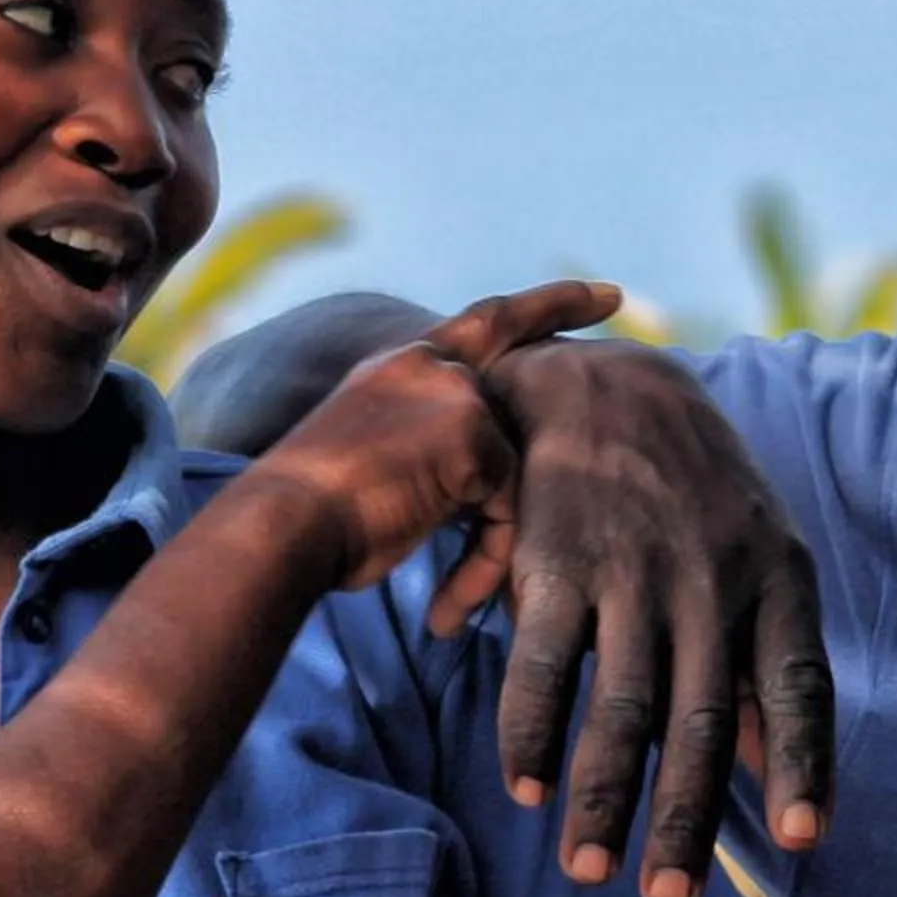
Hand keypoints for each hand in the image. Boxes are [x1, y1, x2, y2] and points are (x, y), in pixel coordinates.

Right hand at [247, 281, 619, 594]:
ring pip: (518, 469)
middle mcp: (430, 368)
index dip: (546, 305)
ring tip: (453, 600)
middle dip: (573, 368)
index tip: (602, 294)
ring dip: (496, 541)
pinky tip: (450, 601)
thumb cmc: (311, 525)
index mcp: (399, 369)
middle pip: (527, 378)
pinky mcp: (471, 437)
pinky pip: (511, 507)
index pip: (485, 322)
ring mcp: (455, 395)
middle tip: (616, 309)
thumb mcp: (368, 463)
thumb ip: (428, 449)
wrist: (279, 529)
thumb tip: (484, 482)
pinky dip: (488, 562)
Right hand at [457, 339, 831, 896]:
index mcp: (776, 575)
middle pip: (699, 718)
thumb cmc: (697, 491)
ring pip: (619, 705)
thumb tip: (776, 768)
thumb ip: (763, 660)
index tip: (801, 840)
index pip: (796, 684)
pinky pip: (544, 663)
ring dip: (600, 797)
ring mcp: (632, 570)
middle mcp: (709, 577)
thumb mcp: (758, 554)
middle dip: (683, 818)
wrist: (606, 381)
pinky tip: (527, 787)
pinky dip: (532, 731)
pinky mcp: (558, 561)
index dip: (799, 763)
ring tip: (587, 871)